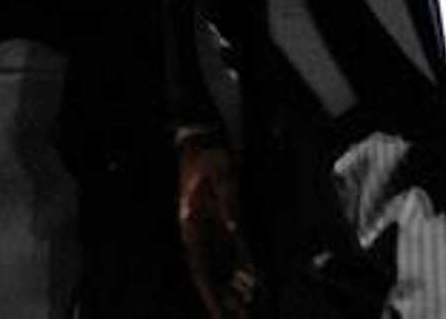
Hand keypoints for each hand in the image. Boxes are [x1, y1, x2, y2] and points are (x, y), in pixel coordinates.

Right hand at [178, 138, 257, 316]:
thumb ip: (227, 199)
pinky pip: (232, 252)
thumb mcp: (220, 174)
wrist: (200, 144)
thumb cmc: (207, 158)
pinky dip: (242, 269)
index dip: (211, 294)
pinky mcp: (222, 223)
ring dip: (233, 293)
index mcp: (194, 228)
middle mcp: (200, 236)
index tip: (219, 313)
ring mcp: (209, 232)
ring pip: (221, 270)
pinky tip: (252, 283)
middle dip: (223, 303)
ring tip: (245, 313)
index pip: (202, 270)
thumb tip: (233, 224)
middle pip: (211, 278)